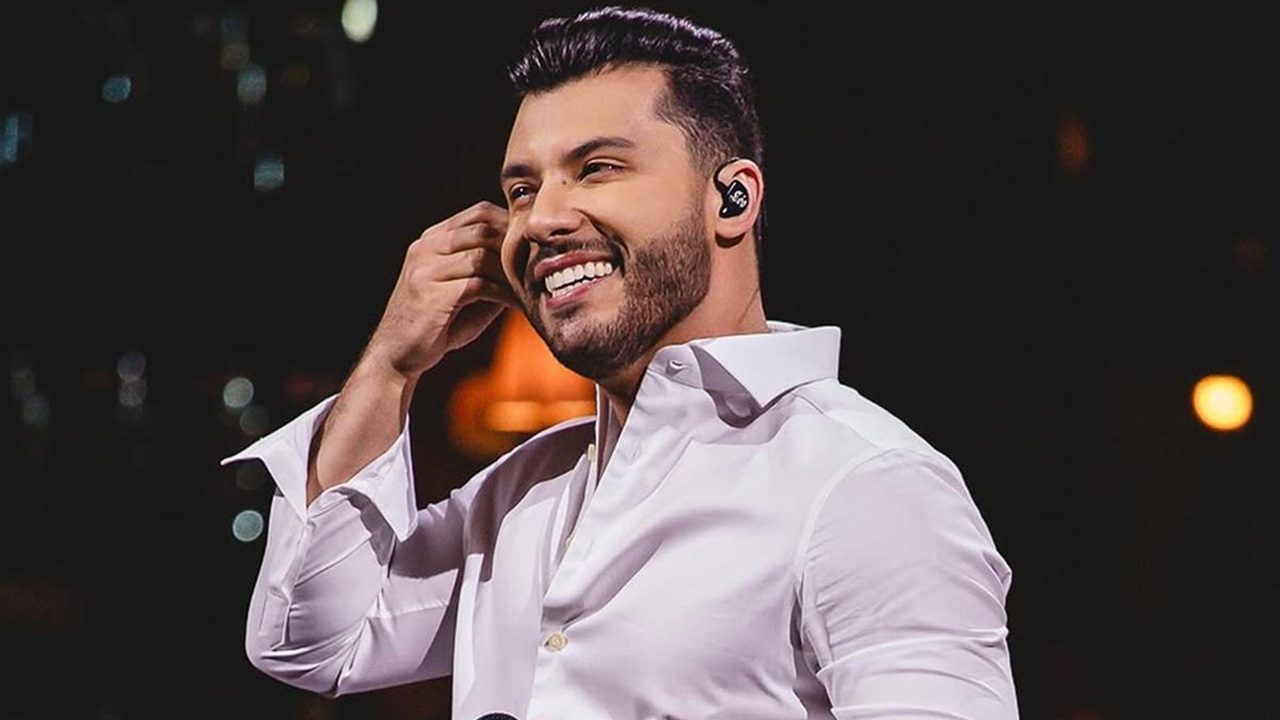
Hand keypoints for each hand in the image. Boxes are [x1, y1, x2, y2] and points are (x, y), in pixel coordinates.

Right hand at [362, 201, 518, 379]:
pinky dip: (504, 293)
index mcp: (432, 240)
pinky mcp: (431, 293)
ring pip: (482, 254)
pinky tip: (519, 305)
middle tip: (539, 266)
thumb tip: (530, 262)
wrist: (398, 356)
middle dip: (514, 246)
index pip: (479, 213)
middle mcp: (426, 247)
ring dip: (511, 272)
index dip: (511, 225)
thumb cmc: (438, 325)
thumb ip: (490, 273)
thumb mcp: (466, 292)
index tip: (534, 248)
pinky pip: (478, 284)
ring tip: (532, 287)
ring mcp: (425, 268)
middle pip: (482, 227)